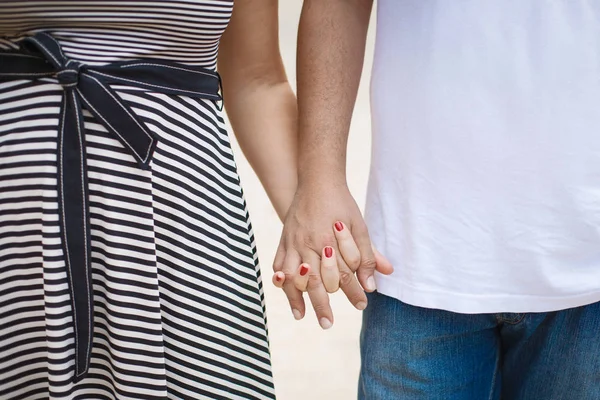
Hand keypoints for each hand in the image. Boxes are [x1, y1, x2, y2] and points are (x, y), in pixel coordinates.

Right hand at [273, 179, 383, 328]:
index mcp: (329, 239)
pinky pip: (279, 263)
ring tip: (302, 316)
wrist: (317, 181)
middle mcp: (308, 242)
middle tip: (328, 324)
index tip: (362, 305)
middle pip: (315, 281)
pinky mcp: (284, 239)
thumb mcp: (359, 226)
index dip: (353, 292)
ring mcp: (293, 241)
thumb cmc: (341, 204)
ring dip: (296, 298)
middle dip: (322, 305)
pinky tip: (286, 291)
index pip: (342, 274)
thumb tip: (373, 284)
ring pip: (293, 275)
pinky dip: (281, 280)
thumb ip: (367, 254)